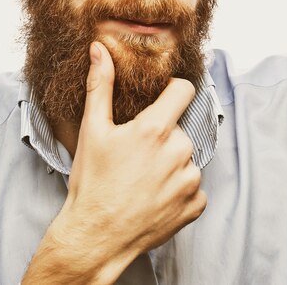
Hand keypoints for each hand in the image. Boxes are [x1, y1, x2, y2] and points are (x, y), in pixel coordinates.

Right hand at [23, 41, 205, 284]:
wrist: (94, 238)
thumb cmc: (92, 183)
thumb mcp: (92, 130)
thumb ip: (100, 85)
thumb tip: (100, 49)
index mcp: (156, 129)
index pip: (184, 90)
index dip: (171, 91)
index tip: (158, 101)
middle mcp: (180, 151)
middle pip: (180, 128)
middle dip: (163, 135)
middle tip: (136, 153)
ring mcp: (190, 180)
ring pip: (187, 157)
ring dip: (171, 163)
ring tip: (143, 178)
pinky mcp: (195, 205)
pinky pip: (194, 186)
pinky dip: (179, 188)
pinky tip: (154, 196)